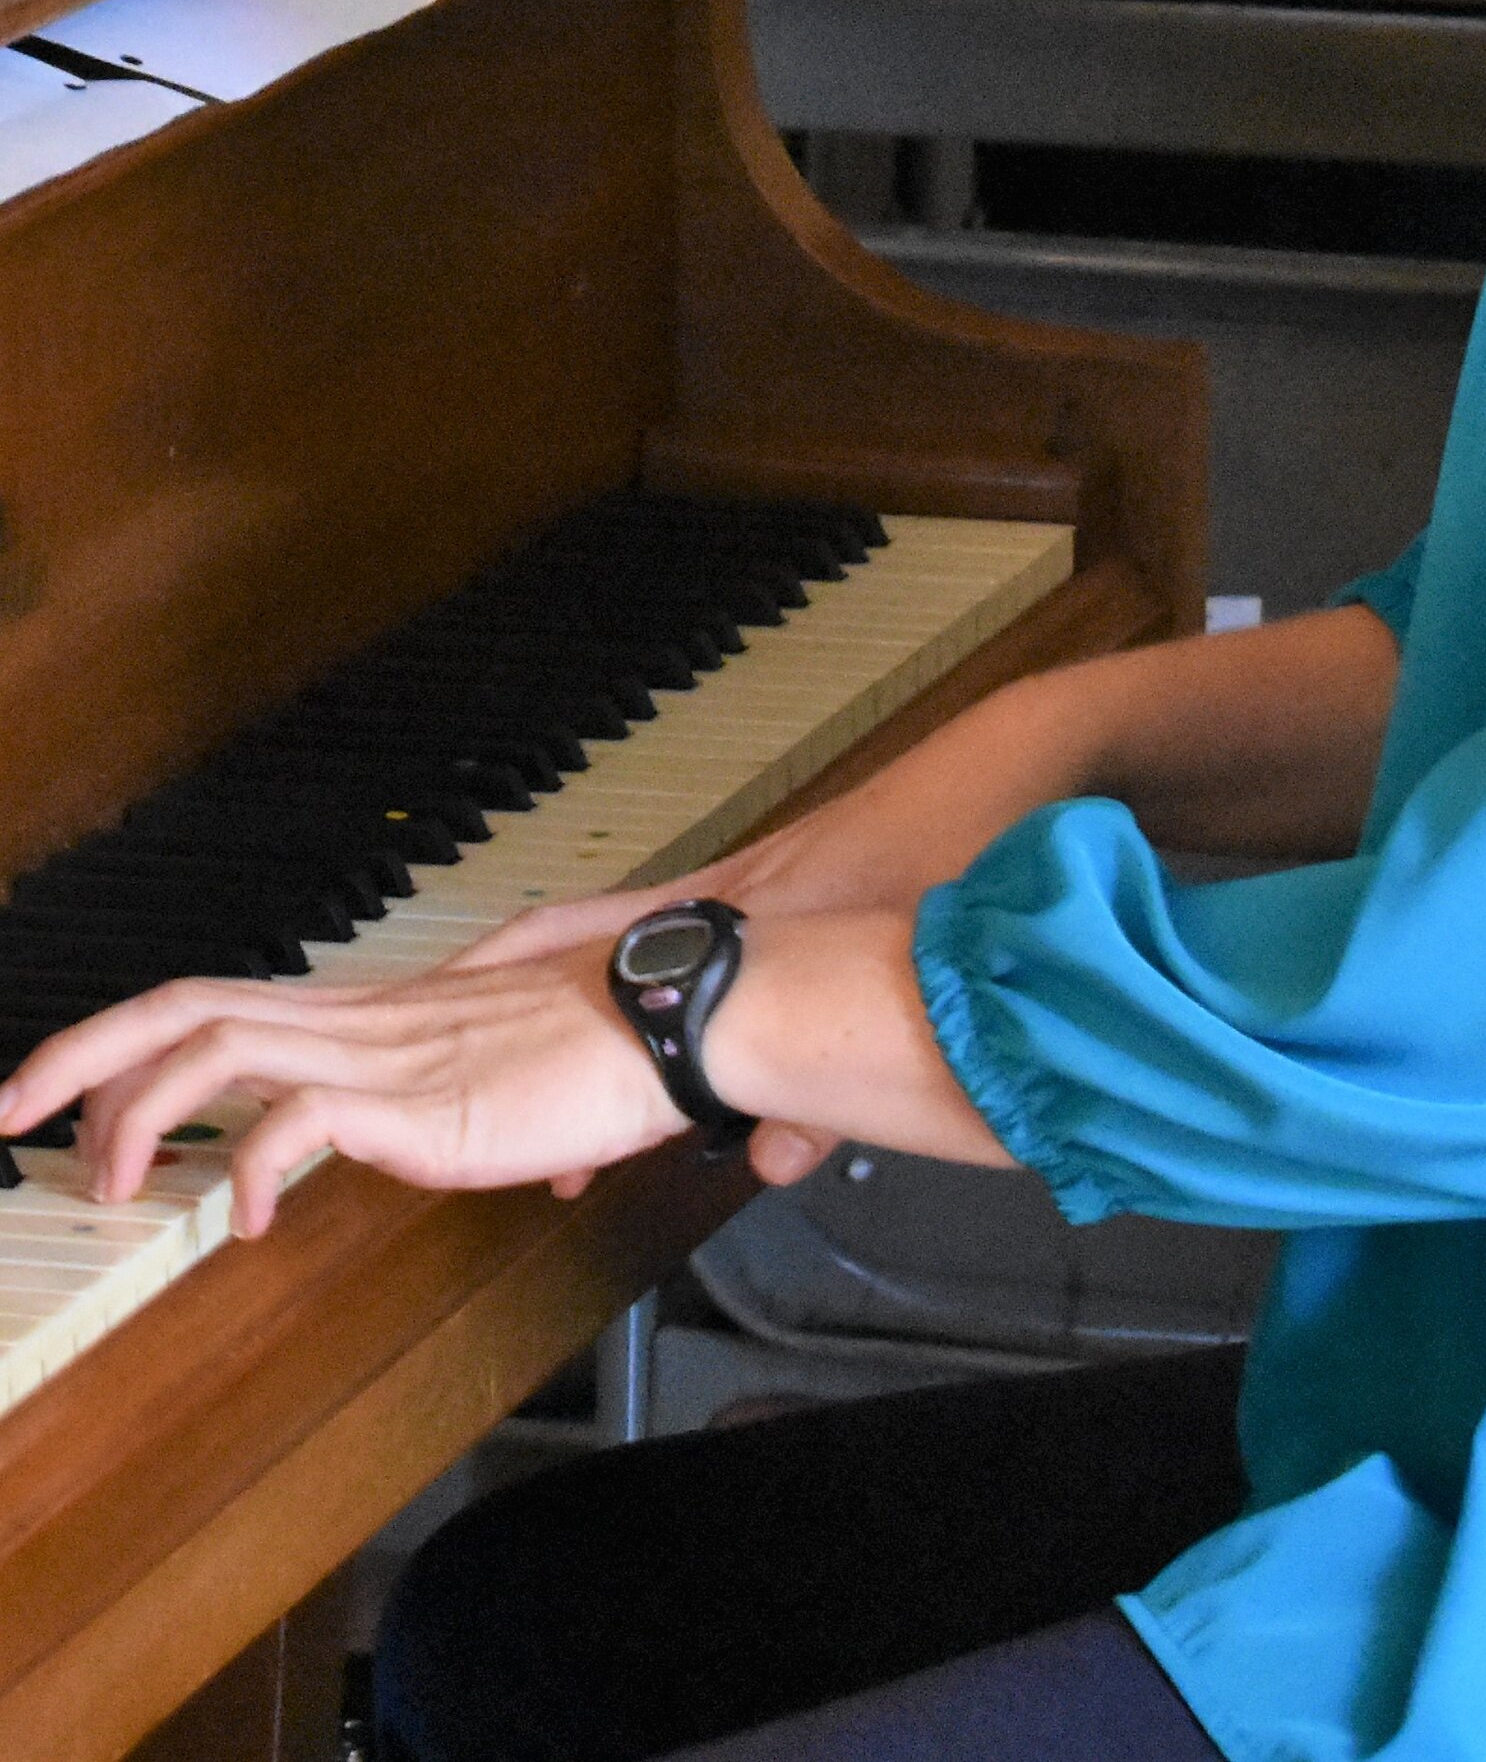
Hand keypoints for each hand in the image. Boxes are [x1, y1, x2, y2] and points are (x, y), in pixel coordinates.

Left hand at [0, 944, 682, 1236]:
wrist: (683, 1020)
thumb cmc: (626, 1048)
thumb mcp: (541, 1088)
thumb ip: (524, 1115)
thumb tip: (547, 1165)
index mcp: (376, 1016)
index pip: (222, 1001)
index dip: (131, 1041)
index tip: (63, 1092)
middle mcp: (362, 1021)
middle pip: (184, 1005)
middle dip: (79, 1058)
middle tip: (9, 1114)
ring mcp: (384, 1054)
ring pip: (215, 1044)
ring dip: (135, 1110)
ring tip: (107, 1182)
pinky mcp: (414, 1103)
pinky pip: (297, 1122)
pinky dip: (250, 1167)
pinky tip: (248, 1219)